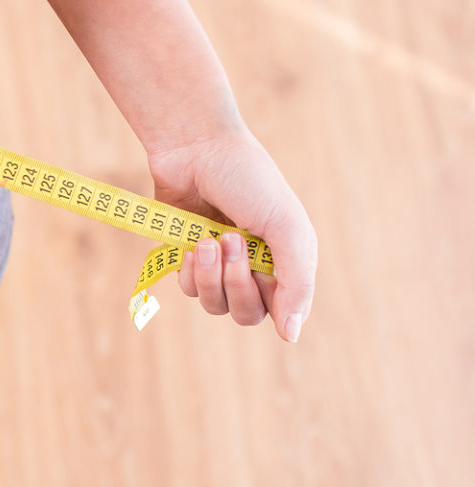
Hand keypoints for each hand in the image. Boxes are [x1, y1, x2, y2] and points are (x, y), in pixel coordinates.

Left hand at [148, 127, 317, 341]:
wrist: (196, 150)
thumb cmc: (248, 181)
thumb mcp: (285, 227)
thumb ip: (297, 281)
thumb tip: (291, 335)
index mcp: (286, 260)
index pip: (283, 309)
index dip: (272, 302)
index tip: (261, 273)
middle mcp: (255, 267)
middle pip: (247, 313)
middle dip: (236, 283)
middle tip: (230, 241)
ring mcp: (220, 265)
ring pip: (216, 305)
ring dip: (210, 276)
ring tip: (208, 239)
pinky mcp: (189, 259)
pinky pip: (190, 289)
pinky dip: (190, 271)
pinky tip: (191, 243)